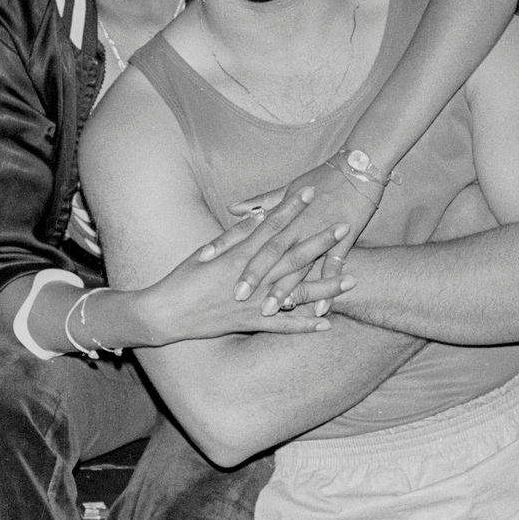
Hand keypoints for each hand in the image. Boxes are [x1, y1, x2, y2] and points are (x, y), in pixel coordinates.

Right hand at [136, 188, 355, 344]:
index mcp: (237, 256)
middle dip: (319, 240)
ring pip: (295, 293)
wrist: (166, 313)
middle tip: (343, 225)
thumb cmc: (183, 278)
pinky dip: (304, 326)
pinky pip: (282, 326)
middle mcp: (250, 279)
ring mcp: (252, 303)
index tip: (310, 193)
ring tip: (352, 279)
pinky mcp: (250, 323)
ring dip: (324, 286)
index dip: (291, 210)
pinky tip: (327, 323)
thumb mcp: (207, 251)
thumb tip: (257, 217)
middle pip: (291, 256)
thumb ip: (234, 236)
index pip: (270, 227)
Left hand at [227, 161, 386, 310]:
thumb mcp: (287, 188)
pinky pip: (334, 268)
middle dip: (253, 275)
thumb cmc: (321, 178)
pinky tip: (318, 311)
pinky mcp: (344, 241)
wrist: (358, 168)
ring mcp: (320, 234)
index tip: (204, 258)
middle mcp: (297, 226)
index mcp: (281, 214)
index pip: (247, 230)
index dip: (225, 243)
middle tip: (235, 296)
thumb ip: (260, 202)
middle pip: (270, 253)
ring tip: (268, 310)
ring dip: (284, 289)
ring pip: (298, 266)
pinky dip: (327, 288)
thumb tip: (233, 208)